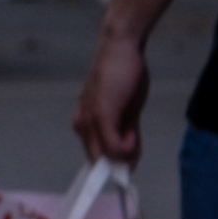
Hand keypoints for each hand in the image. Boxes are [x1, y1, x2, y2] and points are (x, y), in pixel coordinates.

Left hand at [74, 20, 151, 170]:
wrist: (121, 49)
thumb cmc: (125, 78)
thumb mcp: (128, 113)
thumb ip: (127, 136)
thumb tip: (130, 161)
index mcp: (85, 125)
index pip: (94, 158)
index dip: (110, 168)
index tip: (125, 169)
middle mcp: (81, 125)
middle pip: (99, 163)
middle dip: (120, 163)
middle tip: (135, 142)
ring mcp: (88, 122)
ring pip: (105, 158)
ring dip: (125, 153)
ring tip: (132, 129)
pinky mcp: (100, 116)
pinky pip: (113, 147)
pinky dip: (127, 147)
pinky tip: (132, 131)